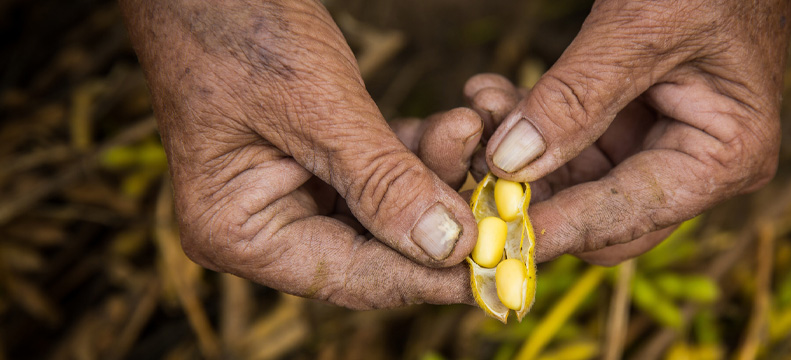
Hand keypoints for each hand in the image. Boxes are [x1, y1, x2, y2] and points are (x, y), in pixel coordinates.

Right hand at [120, 0, 479, 307]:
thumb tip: (450, 246)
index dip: (428, 276)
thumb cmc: (235, 27)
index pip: (352, 276)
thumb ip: (382, 181)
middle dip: (443, 216)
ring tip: (470, 130)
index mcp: (239, 232)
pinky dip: (419, 149)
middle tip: (504, 197)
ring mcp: (294, 192)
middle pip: (376, 249)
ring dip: (437, 172)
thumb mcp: (315, 106)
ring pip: (389, 209)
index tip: (498, 267)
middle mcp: (266, 225)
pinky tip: (456, 123)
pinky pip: (384, 172)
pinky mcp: (320, 161)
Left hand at [469, 0, 790, 264]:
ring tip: (482, 106)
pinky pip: (569, 145)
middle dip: (535, 191)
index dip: (559, 227)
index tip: (495, 235)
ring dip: (520, 153)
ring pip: (572, 182)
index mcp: (726, 157)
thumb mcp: (640, 29)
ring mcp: (660, 146)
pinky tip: (493, 94)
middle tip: (476, 166)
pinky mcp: (629, 125)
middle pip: (600, 216)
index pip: (629, 215)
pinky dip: (529, 124)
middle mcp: (697, 166)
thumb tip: (509, 162)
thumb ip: (576, 98)